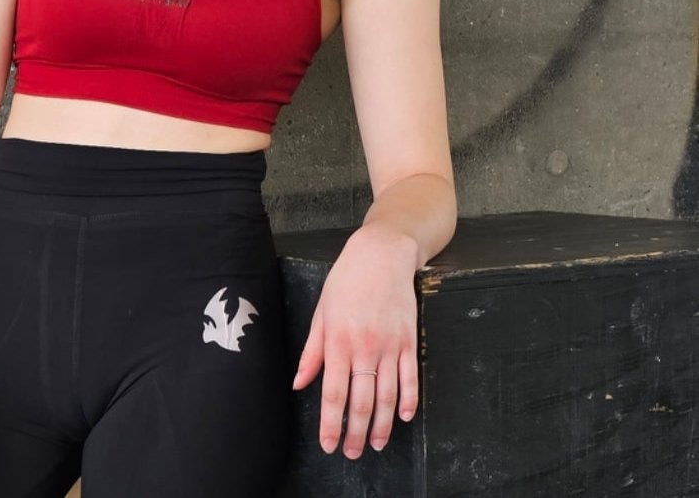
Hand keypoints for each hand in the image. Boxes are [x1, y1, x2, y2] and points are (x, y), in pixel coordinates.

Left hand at [291, 224, 419, 457]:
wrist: (381, 255)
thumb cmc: (346, 280)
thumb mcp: (321, 312)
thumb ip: (312, 351)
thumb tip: (299, 383)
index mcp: (337, 340)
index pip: (333, 392)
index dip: (330, 423)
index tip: (328, 444)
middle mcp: (364, 348)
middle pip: (361, 401)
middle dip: (356, 432)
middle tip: (352, 453)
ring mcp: (389, 346)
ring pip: (387, 396)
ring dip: (382, 425)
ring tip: (376, 444)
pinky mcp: (408, 341)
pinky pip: (410, 378)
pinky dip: (408, 401)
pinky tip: (402, 417)